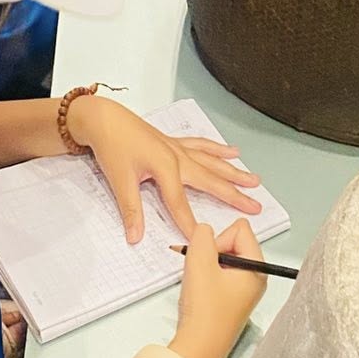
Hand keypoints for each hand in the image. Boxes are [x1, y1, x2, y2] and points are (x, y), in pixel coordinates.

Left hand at [65, 96, 261, 243]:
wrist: (103, 118)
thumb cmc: (111, 145)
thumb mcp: (119, 180)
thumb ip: (131, 210)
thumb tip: (135, 236)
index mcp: (164, 167)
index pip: (179, 202)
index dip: (188, 223)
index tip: (201, 239)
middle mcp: (177, 156)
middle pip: (210, 179)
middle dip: (233, 194)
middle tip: (255, 206)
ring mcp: (178, 148)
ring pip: (212, 162)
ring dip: (233, 172)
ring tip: (254, 180)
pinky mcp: (173, 142)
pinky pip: (202, 146)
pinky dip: (218, 149)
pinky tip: (232, 151)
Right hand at [172, 220, 266, 357]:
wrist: (199, 348)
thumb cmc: (204, 309)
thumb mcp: (199, 262)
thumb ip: (202, 236)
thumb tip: (205, 230)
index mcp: (257, 267)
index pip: (241, 229)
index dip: (220, 239)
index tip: (209, 259)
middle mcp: (257, 277)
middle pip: (235, 242)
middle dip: (214, 251)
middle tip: (203, 272)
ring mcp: (246, 290)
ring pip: (226, 258)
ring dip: (208, 265)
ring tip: (200, 284)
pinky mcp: (234, 299)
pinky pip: (222, 274)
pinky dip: (208, 277)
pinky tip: (201, 292)